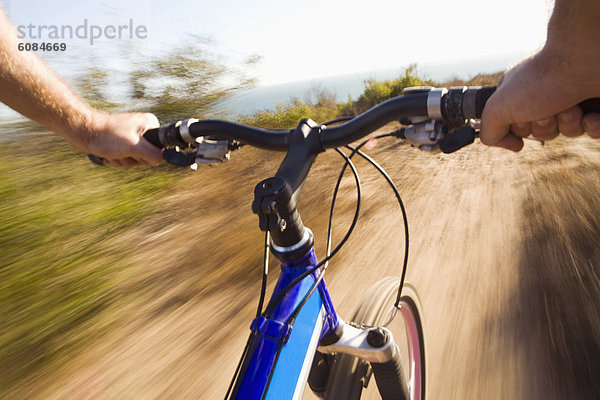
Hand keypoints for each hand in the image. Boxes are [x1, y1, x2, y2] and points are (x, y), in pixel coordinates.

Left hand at [85, 112, 161, 166]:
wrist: (83, 132)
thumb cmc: (107, 136)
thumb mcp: (134, 147)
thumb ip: (153, 154)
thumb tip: (161, 160)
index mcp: (150, 124)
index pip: (159, 149)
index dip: (146, 156)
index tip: (133, 151)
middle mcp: (143, 129)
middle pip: (146, 156)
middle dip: (131, 159)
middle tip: (120, 153)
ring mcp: (132, 136)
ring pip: (134, 159)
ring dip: (122, 161)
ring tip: (112, 153)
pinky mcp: (122, 143)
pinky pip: (125, 158)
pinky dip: (116, 160)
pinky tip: (108, 155)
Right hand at [480, 47, 599, 150]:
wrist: (585, 58)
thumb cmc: (541, 79)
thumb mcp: (496, 108)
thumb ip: (489, 132)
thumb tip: (512, 145)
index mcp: (519, 93)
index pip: (515, 127)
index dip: (519, 129)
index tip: (522, 116)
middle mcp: (544, 94)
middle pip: (542, 132)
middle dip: (546, 127)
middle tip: (547, 109)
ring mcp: (572, 97)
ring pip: (569, 132)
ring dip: (569, 124)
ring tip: (572, 106)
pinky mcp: (595, 103)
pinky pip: (595, 129)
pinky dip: (593, 126)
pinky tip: (591, 115)